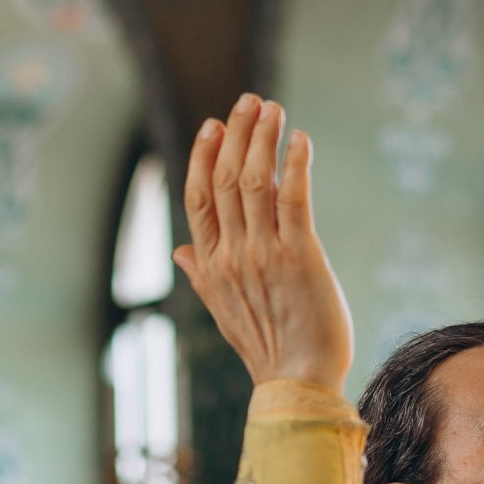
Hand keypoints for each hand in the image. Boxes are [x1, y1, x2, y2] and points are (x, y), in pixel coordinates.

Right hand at [174, 94, 352, 391]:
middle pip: (226, 179)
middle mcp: (233, 254)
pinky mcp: (302, 256)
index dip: (205, 156)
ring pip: (256, 182)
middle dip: (237, 134)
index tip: (215, 124)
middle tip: (250, 101)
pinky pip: (294, 200)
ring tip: (273, 108)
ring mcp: (265, 253)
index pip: (198, 197)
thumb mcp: (223, 310)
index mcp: (211, 264)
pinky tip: (300, 140)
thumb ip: (201, 274)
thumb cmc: (266, 348)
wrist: (298, 382)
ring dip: (264, 139)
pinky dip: (296, 165)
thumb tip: (181, 252)